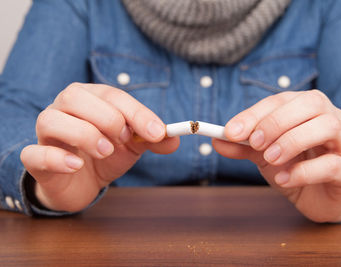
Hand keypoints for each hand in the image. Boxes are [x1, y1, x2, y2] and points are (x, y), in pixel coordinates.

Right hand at [20, 83, 178, 211]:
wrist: (80, 182)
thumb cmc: (105, 155)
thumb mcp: (133, 146)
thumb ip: (153, 140)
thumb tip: (174, 139)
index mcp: (90, 99)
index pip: (111, 95)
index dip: (136, 112)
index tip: (156, 132)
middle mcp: (64, 109)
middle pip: (76, 97)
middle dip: (107, 117)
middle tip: (124, 140)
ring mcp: (46, 133)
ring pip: (51, 120)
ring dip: (84, 134)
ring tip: (106, 151)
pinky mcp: (35, 158)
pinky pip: (35, 153)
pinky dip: (57, 157)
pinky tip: (77, 165)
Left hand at [213, 90, 340, 222]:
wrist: (318, 196)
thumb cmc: (293, 166)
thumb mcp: (263, 154)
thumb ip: (243, 146)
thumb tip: (216, 141)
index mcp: (305, 108)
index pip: (280, 100)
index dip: (255, 114)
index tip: (231, 131)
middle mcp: (329, 117)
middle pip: (310, 103)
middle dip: (277, 122)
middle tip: (255, 143)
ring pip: (327, 127)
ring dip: (293, 140)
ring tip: (271, 159)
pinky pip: (332, 164)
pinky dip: (304, 171)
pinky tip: (285, 179)